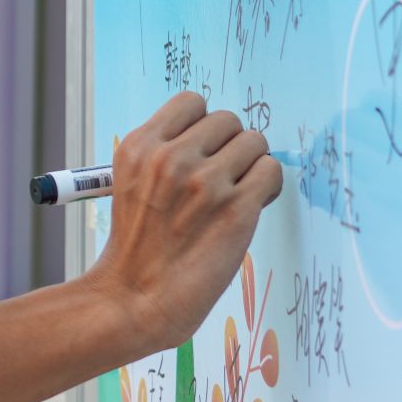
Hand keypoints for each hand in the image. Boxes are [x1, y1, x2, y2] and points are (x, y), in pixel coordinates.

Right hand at [85, 92, 281, 359]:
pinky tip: (250, 205)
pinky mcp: (236, 210)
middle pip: (228, 120)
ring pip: (255, 142)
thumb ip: (163, 154)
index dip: (203, 126)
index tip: (203, 151)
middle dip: (230, 146)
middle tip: (222, 178)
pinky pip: (271, 172)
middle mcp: (171, 158)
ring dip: (251, 166)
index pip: (192, 101)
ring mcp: (205, 183)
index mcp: (140, 146)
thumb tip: (213, 137)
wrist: (133, 300)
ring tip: (235, 194)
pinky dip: (266, 186)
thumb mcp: (130, 183)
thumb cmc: (135, 247)